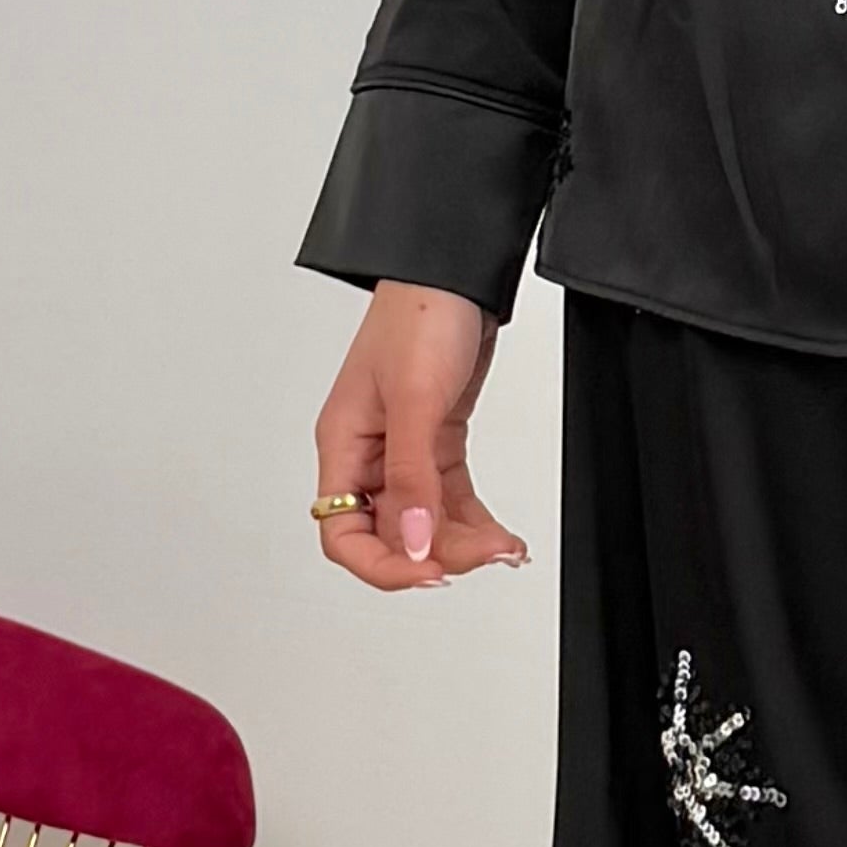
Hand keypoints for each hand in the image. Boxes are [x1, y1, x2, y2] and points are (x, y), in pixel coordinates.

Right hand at [313, 283, 528, 592]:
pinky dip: (475, 521)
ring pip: (425, 521)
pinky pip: (450, 498)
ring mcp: (402, 449)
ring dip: (463, 542)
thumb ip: (413, 476)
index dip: (382, 565)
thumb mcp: (415, 399)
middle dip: (436, 553)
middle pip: (389, 534)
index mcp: (342, 446)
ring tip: (505, 548)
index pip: (342, 534)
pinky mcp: (435, 440)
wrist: (453, 273)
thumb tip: (413, 542)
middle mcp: (368, 455)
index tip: (429, 573)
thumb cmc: (418, 315)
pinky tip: (501, 536)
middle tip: (485, 554)